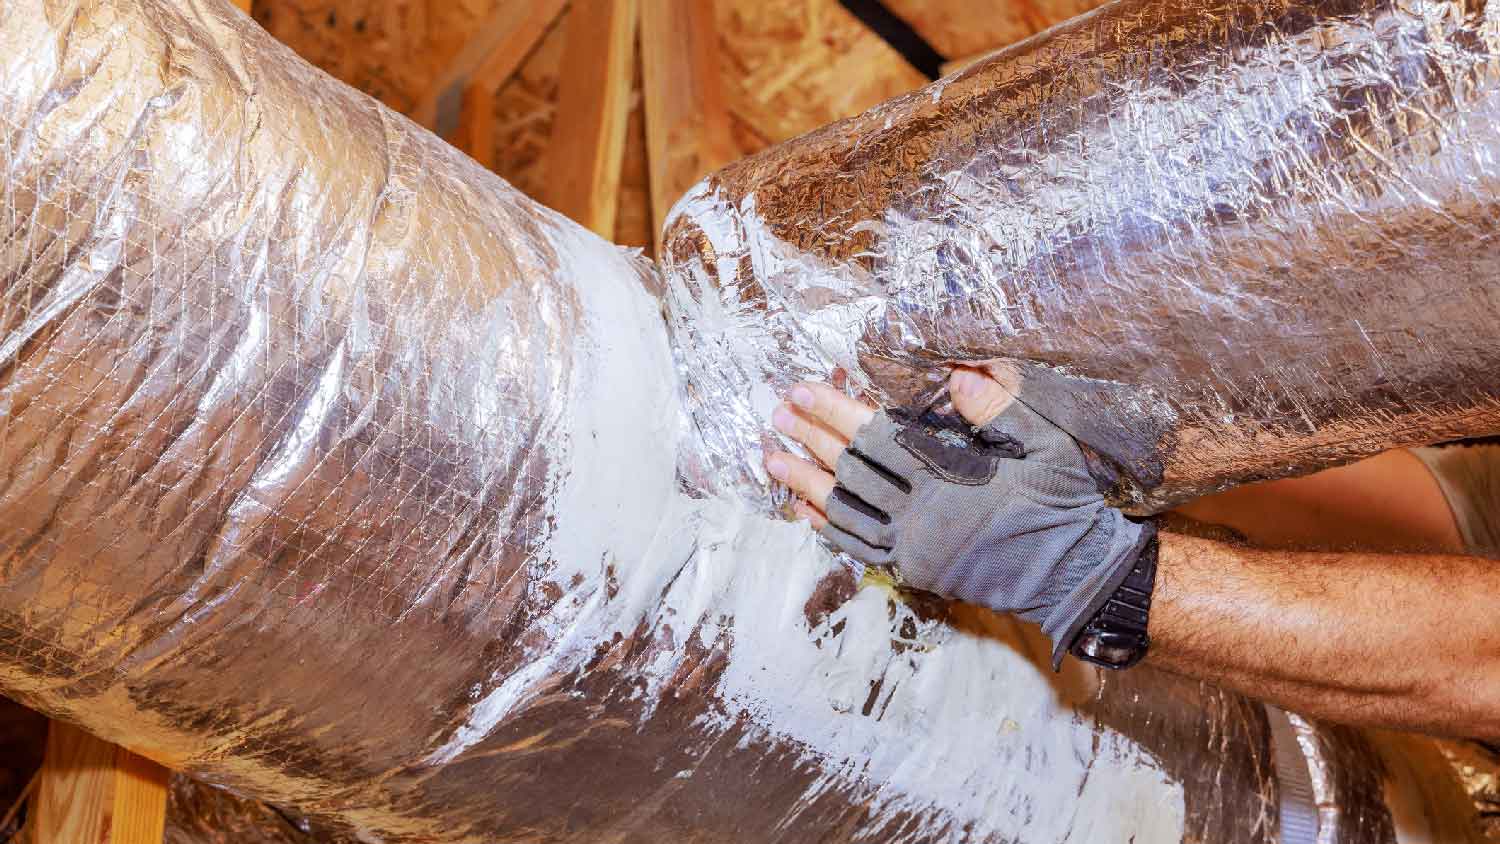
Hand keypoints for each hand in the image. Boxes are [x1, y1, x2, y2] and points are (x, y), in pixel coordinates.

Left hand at [766, 366, 1153, 666]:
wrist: (1074, 578)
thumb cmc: (1063, 504)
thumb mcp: (1044, 446)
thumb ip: (1000, 407)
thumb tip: (957, 371)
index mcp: (951, 480)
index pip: (877, 437)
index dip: (835, 411)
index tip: (803, 390)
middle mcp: (923, 517)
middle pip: (850, 472)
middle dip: (808, 440)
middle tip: (775, 415)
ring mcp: (915, 549)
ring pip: (844, 512)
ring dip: (803, 484)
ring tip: (771, 459)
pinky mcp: (915, 572)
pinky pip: (858, 548)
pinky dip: (827, 527)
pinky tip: (804, 509)